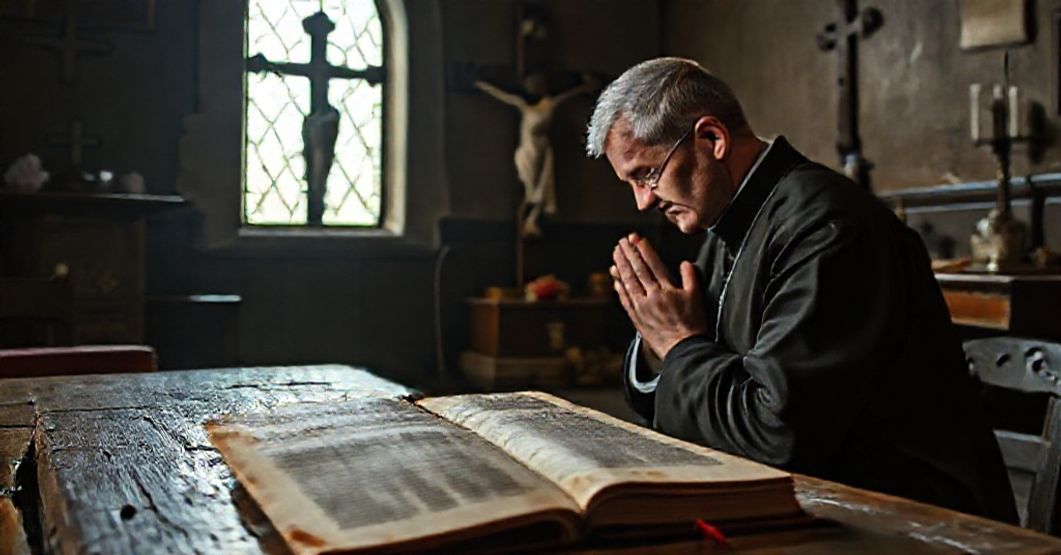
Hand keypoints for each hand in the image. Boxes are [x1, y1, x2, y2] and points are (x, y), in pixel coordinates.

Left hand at [610, 233, 707, 357]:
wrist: (684, 349)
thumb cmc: (692, 324)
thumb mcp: (697, 298)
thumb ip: (691, 278)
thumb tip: (685, 263)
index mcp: (667, 289)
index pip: (652, 264)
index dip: (643, 249)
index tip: (636, 238)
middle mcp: (651, 296)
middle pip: (637, 270)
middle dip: (629, 254)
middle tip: (622, 242)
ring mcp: (642, 307)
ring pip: (628, 282)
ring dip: (621, 267)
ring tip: (616, 254)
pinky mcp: (636, 318)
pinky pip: (625, 300)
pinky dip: (619, 288)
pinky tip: (615, 279)